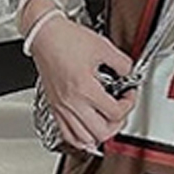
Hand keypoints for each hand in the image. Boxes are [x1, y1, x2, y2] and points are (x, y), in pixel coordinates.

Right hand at [31, 14, 137, 154]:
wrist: (44, 35)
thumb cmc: (66, 39)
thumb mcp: (103, 47)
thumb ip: (122, 63)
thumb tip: (128, 72)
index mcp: (85, 88)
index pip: (115, 112)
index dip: (129, 104)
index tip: (128, 94)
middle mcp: (72, 102)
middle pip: (101, 132)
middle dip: (117, 123)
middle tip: (120, 110)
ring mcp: (61, 107)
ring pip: (83, 139)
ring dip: (99, 134)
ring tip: (106, 122)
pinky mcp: (54, 107)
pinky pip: (67, 134)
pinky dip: (80, 138)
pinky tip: (88, 132)